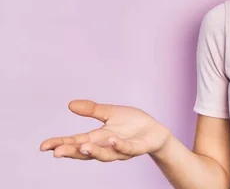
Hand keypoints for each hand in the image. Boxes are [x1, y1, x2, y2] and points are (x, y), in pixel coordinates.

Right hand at [40, 99, 170, 161]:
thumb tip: (70, 104)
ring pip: (105, 155)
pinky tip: (112, 140)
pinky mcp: (137, 148)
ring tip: (82, 147)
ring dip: (93, 152)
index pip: (75, 142)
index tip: (44, 146)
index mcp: (98, 138)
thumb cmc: (132, 123)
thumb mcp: (110, 113)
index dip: (60, 144)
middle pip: (85, 153)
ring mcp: (121, 149)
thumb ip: (92, 110)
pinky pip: (127, 149)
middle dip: (71, 152)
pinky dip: (119, 146)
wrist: (155, 131)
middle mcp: (106, 146)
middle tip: (57, 152)